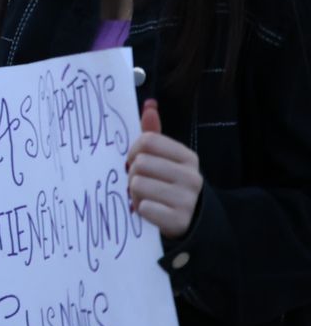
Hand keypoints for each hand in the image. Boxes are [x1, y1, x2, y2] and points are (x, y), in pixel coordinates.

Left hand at [126, 99, 203, 238]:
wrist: (192, 221)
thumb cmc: (170, 184)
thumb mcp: (166, 159)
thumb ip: (154, 134)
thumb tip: (149, 105)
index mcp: (188, 157)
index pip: (148, 140)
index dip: (133, 150)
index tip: (135, 160)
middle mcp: (191, 177)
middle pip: (139, 163)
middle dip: (133, 174)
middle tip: (141, 182)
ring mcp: (186, 200)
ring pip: (137, 184)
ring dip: (134, 193)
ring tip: (145, 196)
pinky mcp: (178, 220)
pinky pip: (143, 207)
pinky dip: (141, 210)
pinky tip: (151, 211)